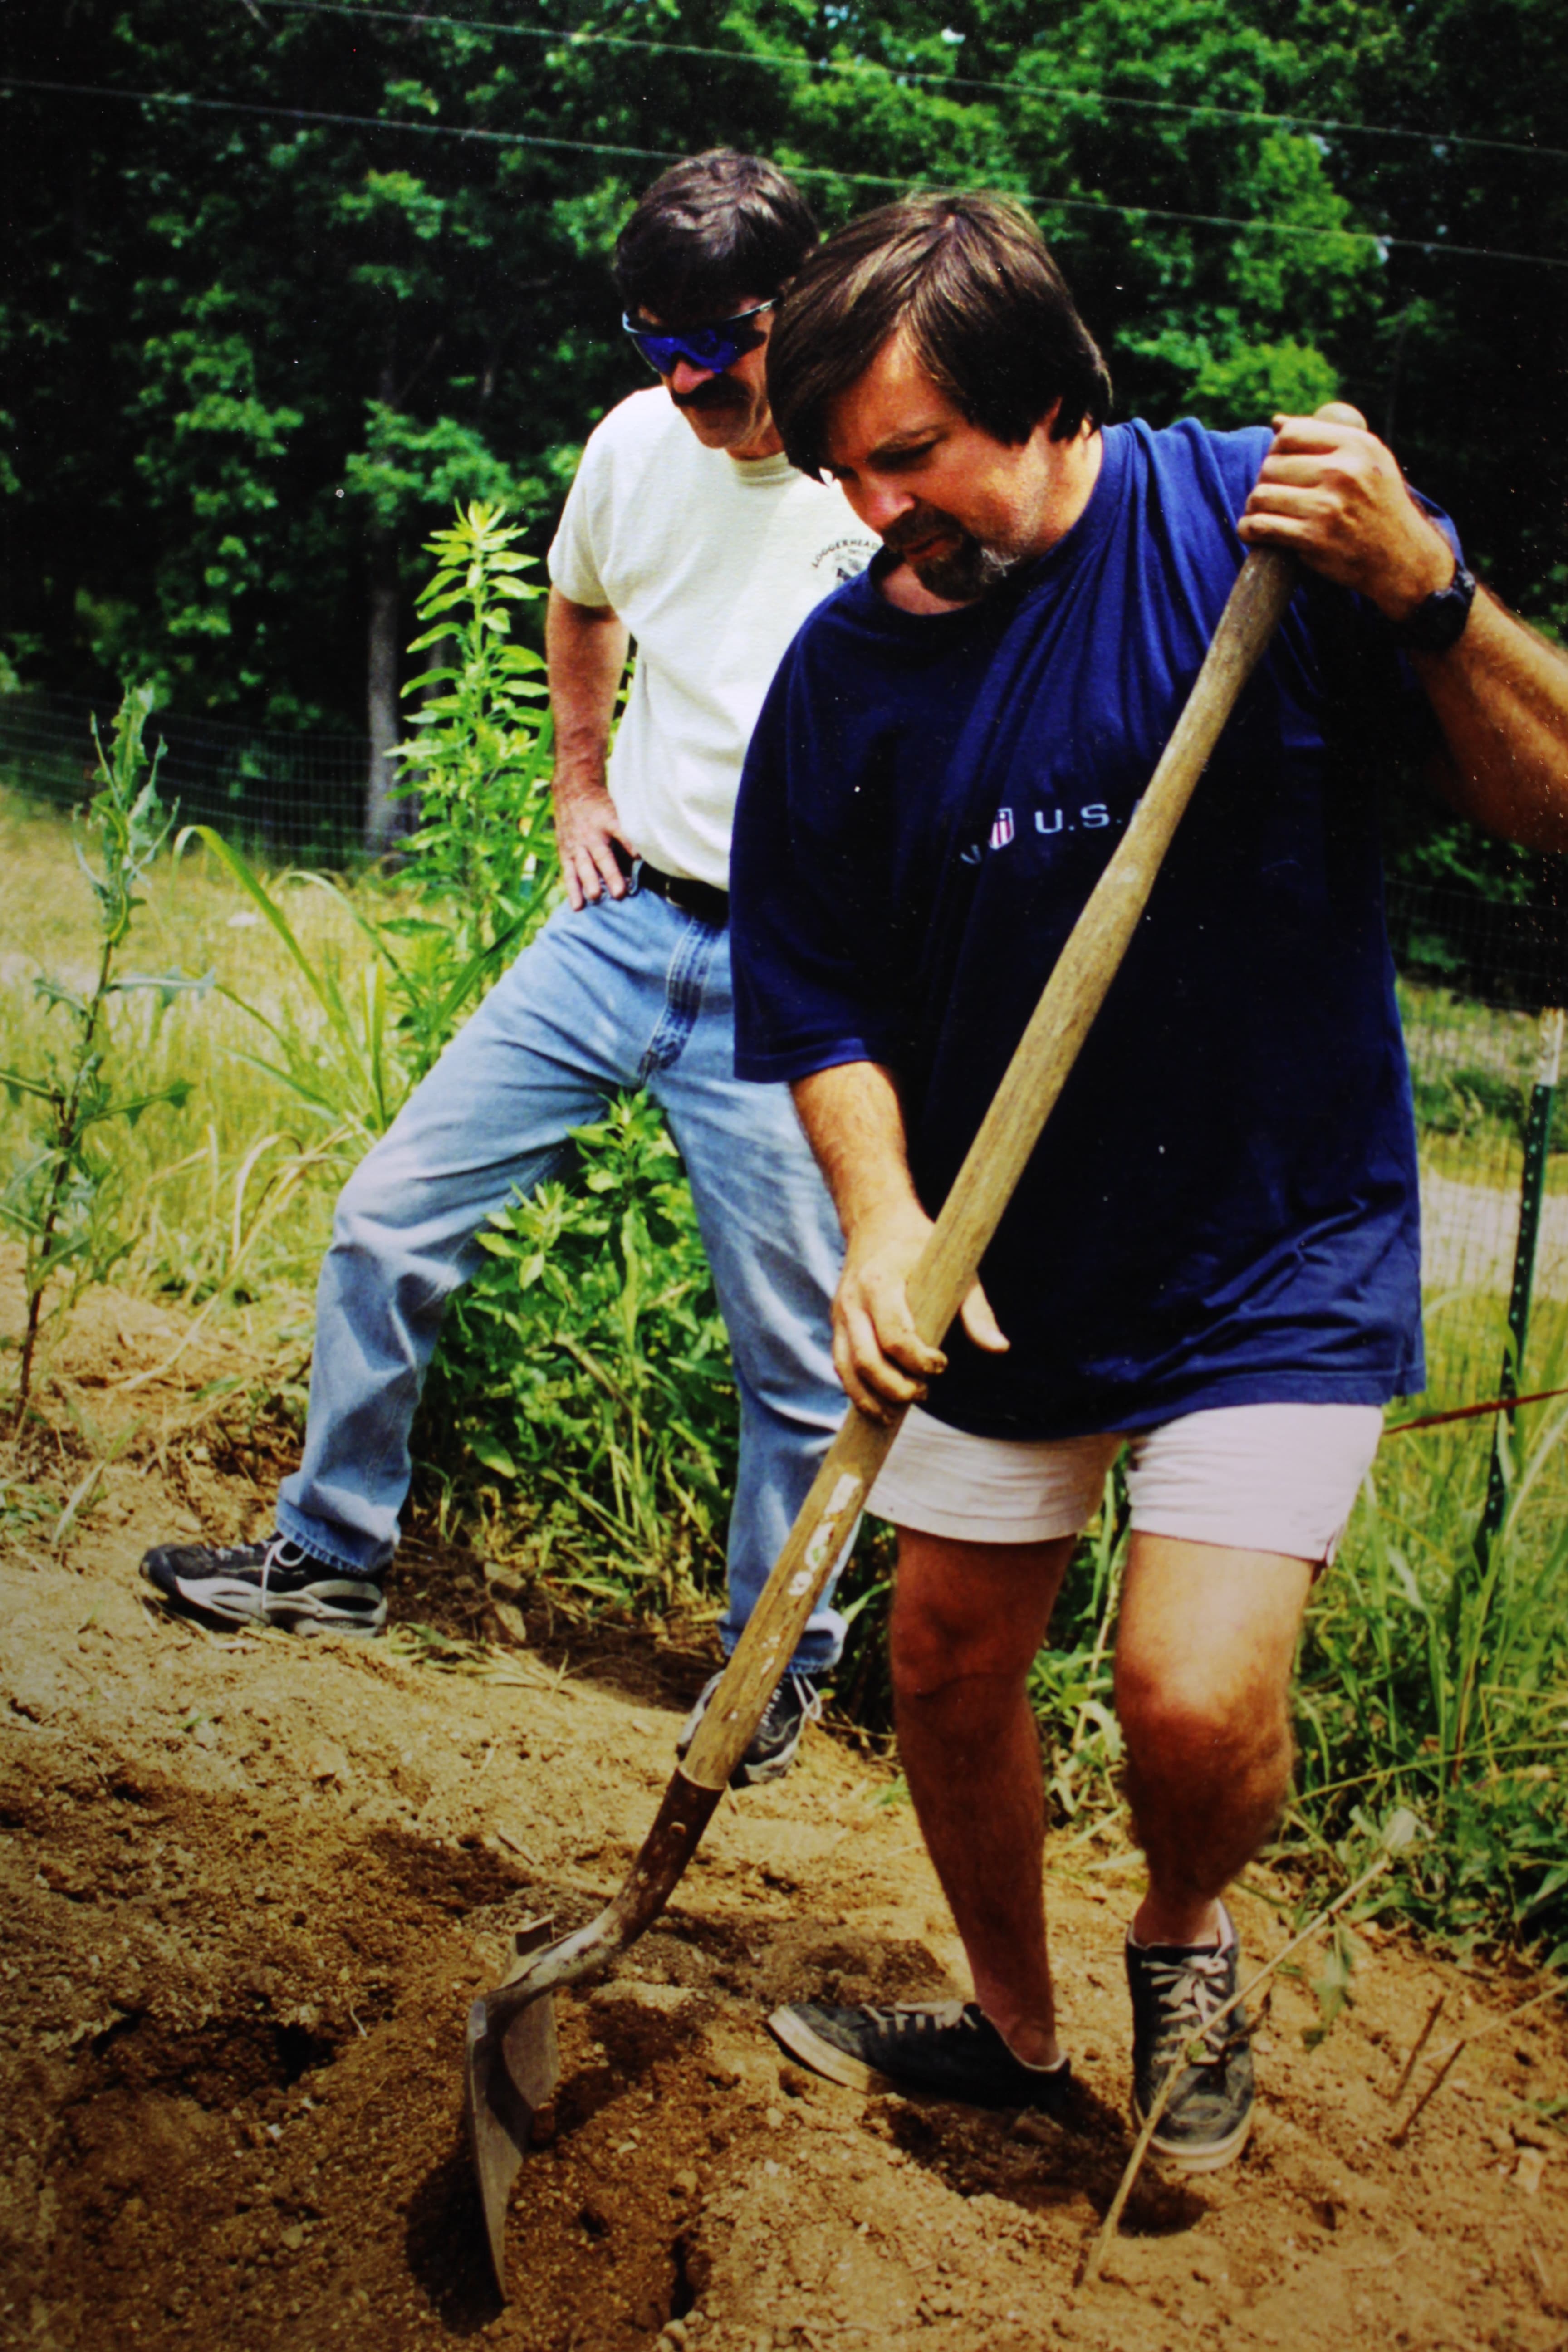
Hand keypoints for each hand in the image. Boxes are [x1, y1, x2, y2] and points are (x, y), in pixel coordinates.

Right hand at [553, 777, 635, 910]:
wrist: (572, 792)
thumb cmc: (602, 805)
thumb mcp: (617, 809)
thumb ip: (628, 831)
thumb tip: (646, 854)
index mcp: (607, 820)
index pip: (619, 832)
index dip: (629, 844)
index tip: (639, 857)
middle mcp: (591, 834)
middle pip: (602, 855)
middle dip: (610, 874)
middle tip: (619, 893)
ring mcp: (576, 844)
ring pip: (583, 866)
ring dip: (589, 883)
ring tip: (595, 898)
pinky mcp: (566, 852)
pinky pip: (569, 873)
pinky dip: (572, 890)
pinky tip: (577, 906)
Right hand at [833, 1198, 1007, 1422]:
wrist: (877, 1221)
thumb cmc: (923, 1246)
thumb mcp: (956, 1269)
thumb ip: (976, 1311)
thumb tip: (999, 1348)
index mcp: (881, 1282)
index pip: (896, 1335)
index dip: (919, 1360)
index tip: (942, 1364)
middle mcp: (854, 1300)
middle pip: (867, 1360)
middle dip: (895, 1387)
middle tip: (924, 1393)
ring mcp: (840, 1313)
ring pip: (847, 1368)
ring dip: (870, 1398)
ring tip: (895, 1414)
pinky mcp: (837, 1324)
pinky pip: (841, 1364)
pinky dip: (855, 1390)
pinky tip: (878, 1404)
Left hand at [1237, 403, 1455, 621]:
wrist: (1401, 558)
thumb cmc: (1379, 505)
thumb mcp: (1369, 460)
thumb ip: (1326, 438)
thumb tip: (1277, 422)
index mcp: (1357, 446)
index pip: (1291, 433)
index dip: (1277, 449)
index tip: (1281, 466)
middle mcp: (1343, 472)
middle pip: (1272, 465)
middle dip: (1265, 480)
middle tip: (1273, 495)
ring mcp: (1328, 506)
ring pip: (1262, 495)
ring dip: (1255, 506)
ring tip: (1262, 512)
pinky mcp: (1313, 538)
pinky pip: (1262, 525)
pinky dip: (1249, 529)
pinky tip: (1252, 530)